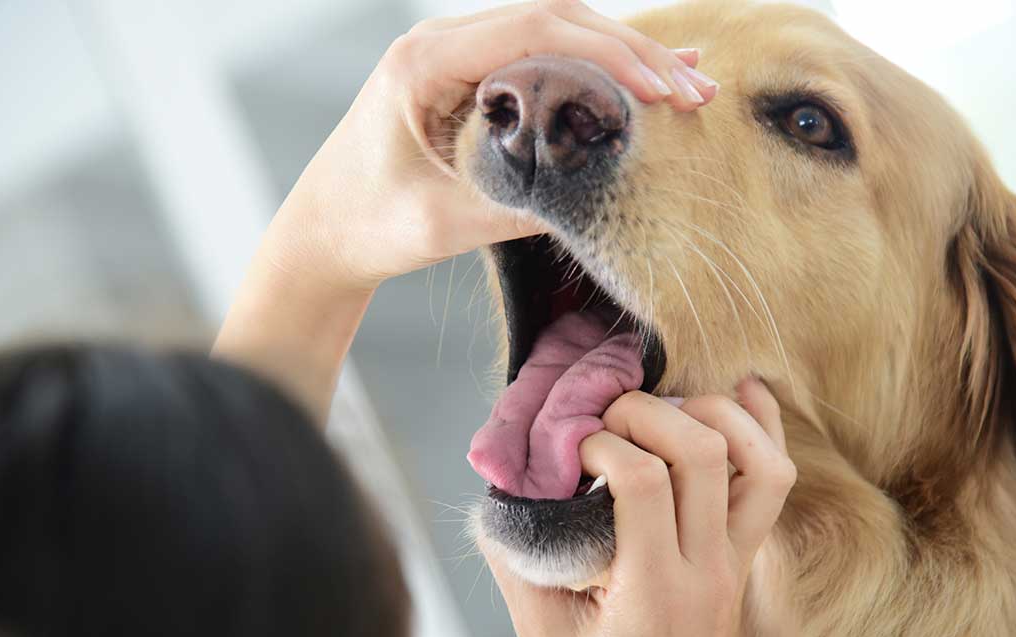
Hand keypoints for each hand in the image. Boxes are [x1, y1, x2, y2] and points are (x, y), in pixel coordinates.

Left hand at [216, 1, 716, 420]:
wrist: (321, 235)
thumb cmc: (368, 226)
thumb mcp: (445, 222)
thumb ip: (521, 203)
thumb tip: (603, 192)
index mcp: (423, 62)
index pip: (534, 28)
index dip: (608, 52)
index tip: (663, 89)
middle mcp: (439, 44)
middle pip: (554, 19)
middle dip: (630, 52)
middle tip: (694, 90)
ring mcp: (454, 56)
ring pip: (553, 33)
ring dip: (619, 57)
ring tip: (687, 83)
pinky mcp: (467, 79)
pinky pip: (539, 58)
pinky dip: (591, 69)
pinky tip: (642, 79)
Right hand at [487, 379, 794, 636]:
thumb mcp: (541, 627)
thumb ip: (517, 556)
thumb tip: (508, 481)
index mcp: (652, 591)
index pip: (645, 480)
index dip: (603, 443)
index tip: (574, 451)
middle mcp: (707, 571)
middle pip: (703, 454)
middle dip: (648, 412)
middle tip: (608, 421)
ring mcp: (736, 562)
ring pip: (761, 461)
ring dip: (713, 415)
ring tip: (663, 409)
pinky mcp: (745, 554)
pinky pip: (775, 479)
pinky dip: (763, 425)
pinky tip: (738, 391)